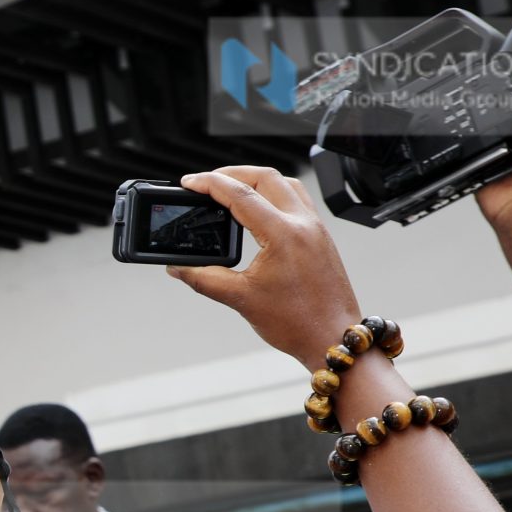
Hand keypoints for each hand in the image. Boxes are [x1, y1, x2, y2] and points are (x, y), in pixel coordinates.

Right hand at [167, 167, 364, 366]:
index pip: (240, 194)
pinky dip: (274, 193)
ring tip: (231, 188)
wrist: (333, 338)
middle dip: (231, 173)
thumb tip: (179, 268)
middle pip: (264, 177)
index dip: (209, 184)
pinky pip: (297, 198)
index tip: (189, 182)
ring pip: (284, 182)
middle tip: (206, 182)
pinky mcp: (320, 236)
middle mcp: (302, 224)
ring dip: (255, 179)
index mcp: (283, 235)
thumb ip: (203, 278)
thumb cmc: (298, 323)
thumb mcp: (241, 299)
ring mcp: (315, 227)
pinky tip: (260, 207)